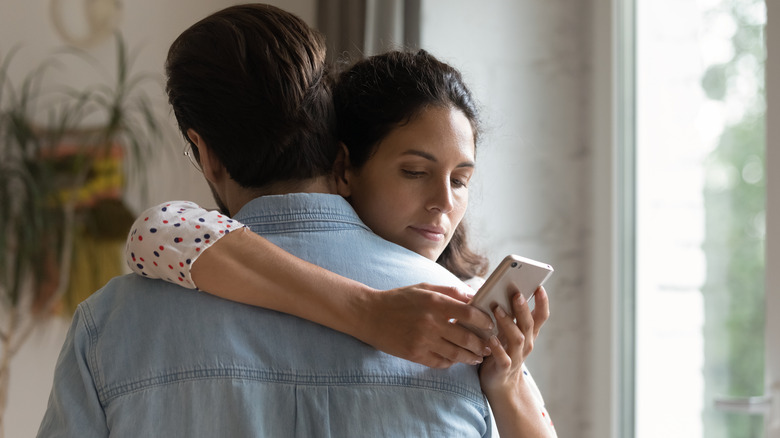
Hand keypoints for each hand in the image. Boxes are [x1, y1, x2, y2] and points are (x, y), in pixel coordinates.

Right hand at [361, 283, 494, 368]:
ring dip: (471, 357)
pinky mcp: (415, 355)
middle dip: (482, 344)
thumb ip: (450, 292)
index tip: (491, 325)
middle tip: (490, 345)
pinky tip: (456, 359)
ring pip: (456, 354)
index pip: (470, 313)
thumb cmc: (399, 299)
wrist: (369, 315)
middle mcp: (431, 323)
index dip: (485, 321)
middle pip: (467, 338)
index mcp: (435, 303)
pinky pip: (441, 363)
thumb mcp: (424, 288)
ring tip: (478, 356)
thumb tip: (474, 296)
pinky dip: (451, 362)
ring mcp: (423, 341)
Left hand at [479, 286, 549, 392]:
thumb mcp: (508, 332)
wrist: (500, 384)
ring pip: (517, 339)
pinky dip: (497, 348)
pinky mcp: (504, 368)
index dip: (542, 302)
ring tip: (497, 310)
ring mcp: (516, 357)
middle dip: (523, 309)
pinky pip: (503, 358)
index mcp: (528, 333)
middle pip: (528, 324)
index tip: (539, 287)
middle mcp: (526, 344)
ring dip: (508, 323)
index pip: (541, 316)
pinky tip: (491, 339)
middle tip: (516, 293)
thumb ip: (508, 315)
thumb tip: (500, 290)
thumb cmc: (502, 351)